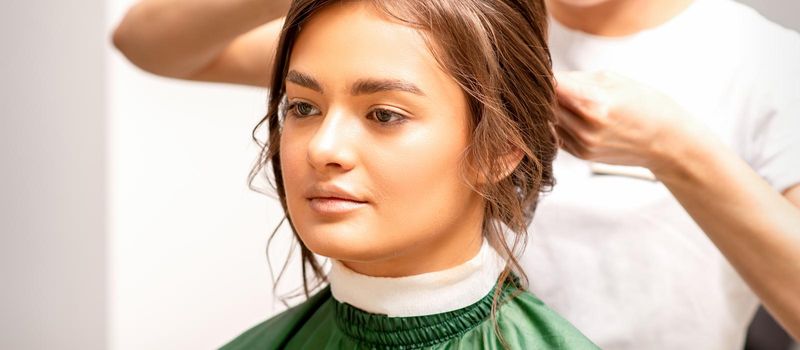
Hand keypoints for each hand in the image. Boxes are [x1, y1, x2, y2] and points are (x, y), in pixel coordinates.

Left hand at [554, 71, 705, 173]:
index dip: (545, 75)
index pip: (552, 86)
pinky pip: (557, 135)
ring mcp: (582, 144)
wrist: (666, 141)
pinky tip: (570, 115)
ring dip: (550, 108)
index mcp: (594, 103)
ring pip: (548, 121)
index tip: (543, 69)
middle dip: (545, 91)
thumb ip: (577, 78)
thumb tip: (548, 77)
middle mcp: (585, 127)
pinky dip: (558, 123)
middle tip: (549, 82)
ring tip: (564, 98)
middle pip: (546, 104)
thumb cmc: (644, 103)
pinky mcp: (581, 155)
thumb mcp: (614, 80)